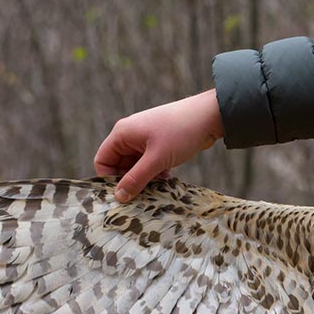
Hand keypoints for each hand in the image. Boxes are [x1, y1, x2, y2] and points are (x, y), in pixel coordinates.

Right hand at [95, 89, 224, 200]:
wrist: (210, 116)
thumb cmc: (181, 132)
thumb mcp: (157, 159)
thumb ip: (136, 179)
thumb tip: (119, 197)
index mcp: (122, 133)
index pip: (103, 161)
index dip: (110, 179)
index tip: (125, 193)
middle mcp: (130, 135)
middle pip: (120, 165)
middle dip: (131, 180)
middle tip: (145, 192)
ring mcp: (145, 139)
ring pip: (136, 166)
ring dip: (145, 178)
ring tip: (159, 184)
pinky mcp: (159, 144)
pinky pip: (149, 163)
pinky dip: (155, 172)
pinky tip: (168, 177)